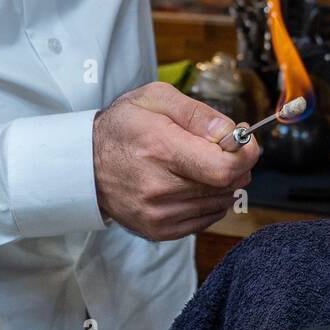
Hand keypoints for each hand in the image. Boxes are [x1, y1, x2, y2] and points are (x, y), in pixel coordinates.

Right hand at [92, 82, 259, 240]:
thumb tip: (232, 133)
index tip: (244, 142)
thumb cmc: (123, 126)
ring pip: (220, 203)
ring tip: (199, 165)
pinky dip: (209, 201)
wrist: (84, 162)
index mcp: (160, 150)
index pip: (224, 168)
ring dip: (222, 184)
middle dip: (235, 165)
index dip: (245, 155)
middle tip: (221, 149)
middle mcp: (159, 188)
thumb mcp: (156, 99)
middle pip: (227, 186)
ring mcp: (158, 214)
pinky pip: (206, 219)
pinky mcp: (158, 230)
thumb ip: (199, 114)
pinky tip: (192, 183)